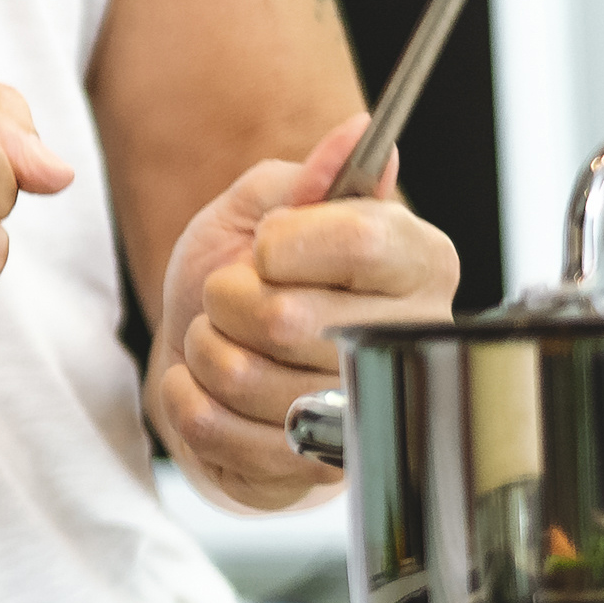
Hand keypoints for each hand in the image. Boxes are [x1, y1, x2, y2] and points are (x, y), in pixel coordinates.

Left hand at [156, 117, 459, 509]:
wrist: (216, 349)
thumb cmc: (251, 273)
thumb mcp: (267, 206)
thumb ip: (306, 177)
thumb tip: (359, 134)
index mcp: (417, 264)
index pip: (358, 242)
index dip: (283, 242)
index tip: (267, 245)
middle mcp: (408, 344)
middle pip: (287, 318)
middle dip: (226, 298)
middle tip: (235, 298)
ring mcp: (363, 415)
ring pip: (244, 377)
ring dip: (205, 349)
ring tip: (224, 340)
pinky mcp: (308, 468)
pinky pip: (212, 426)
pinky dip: (186, 395)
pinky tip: (211, 385)